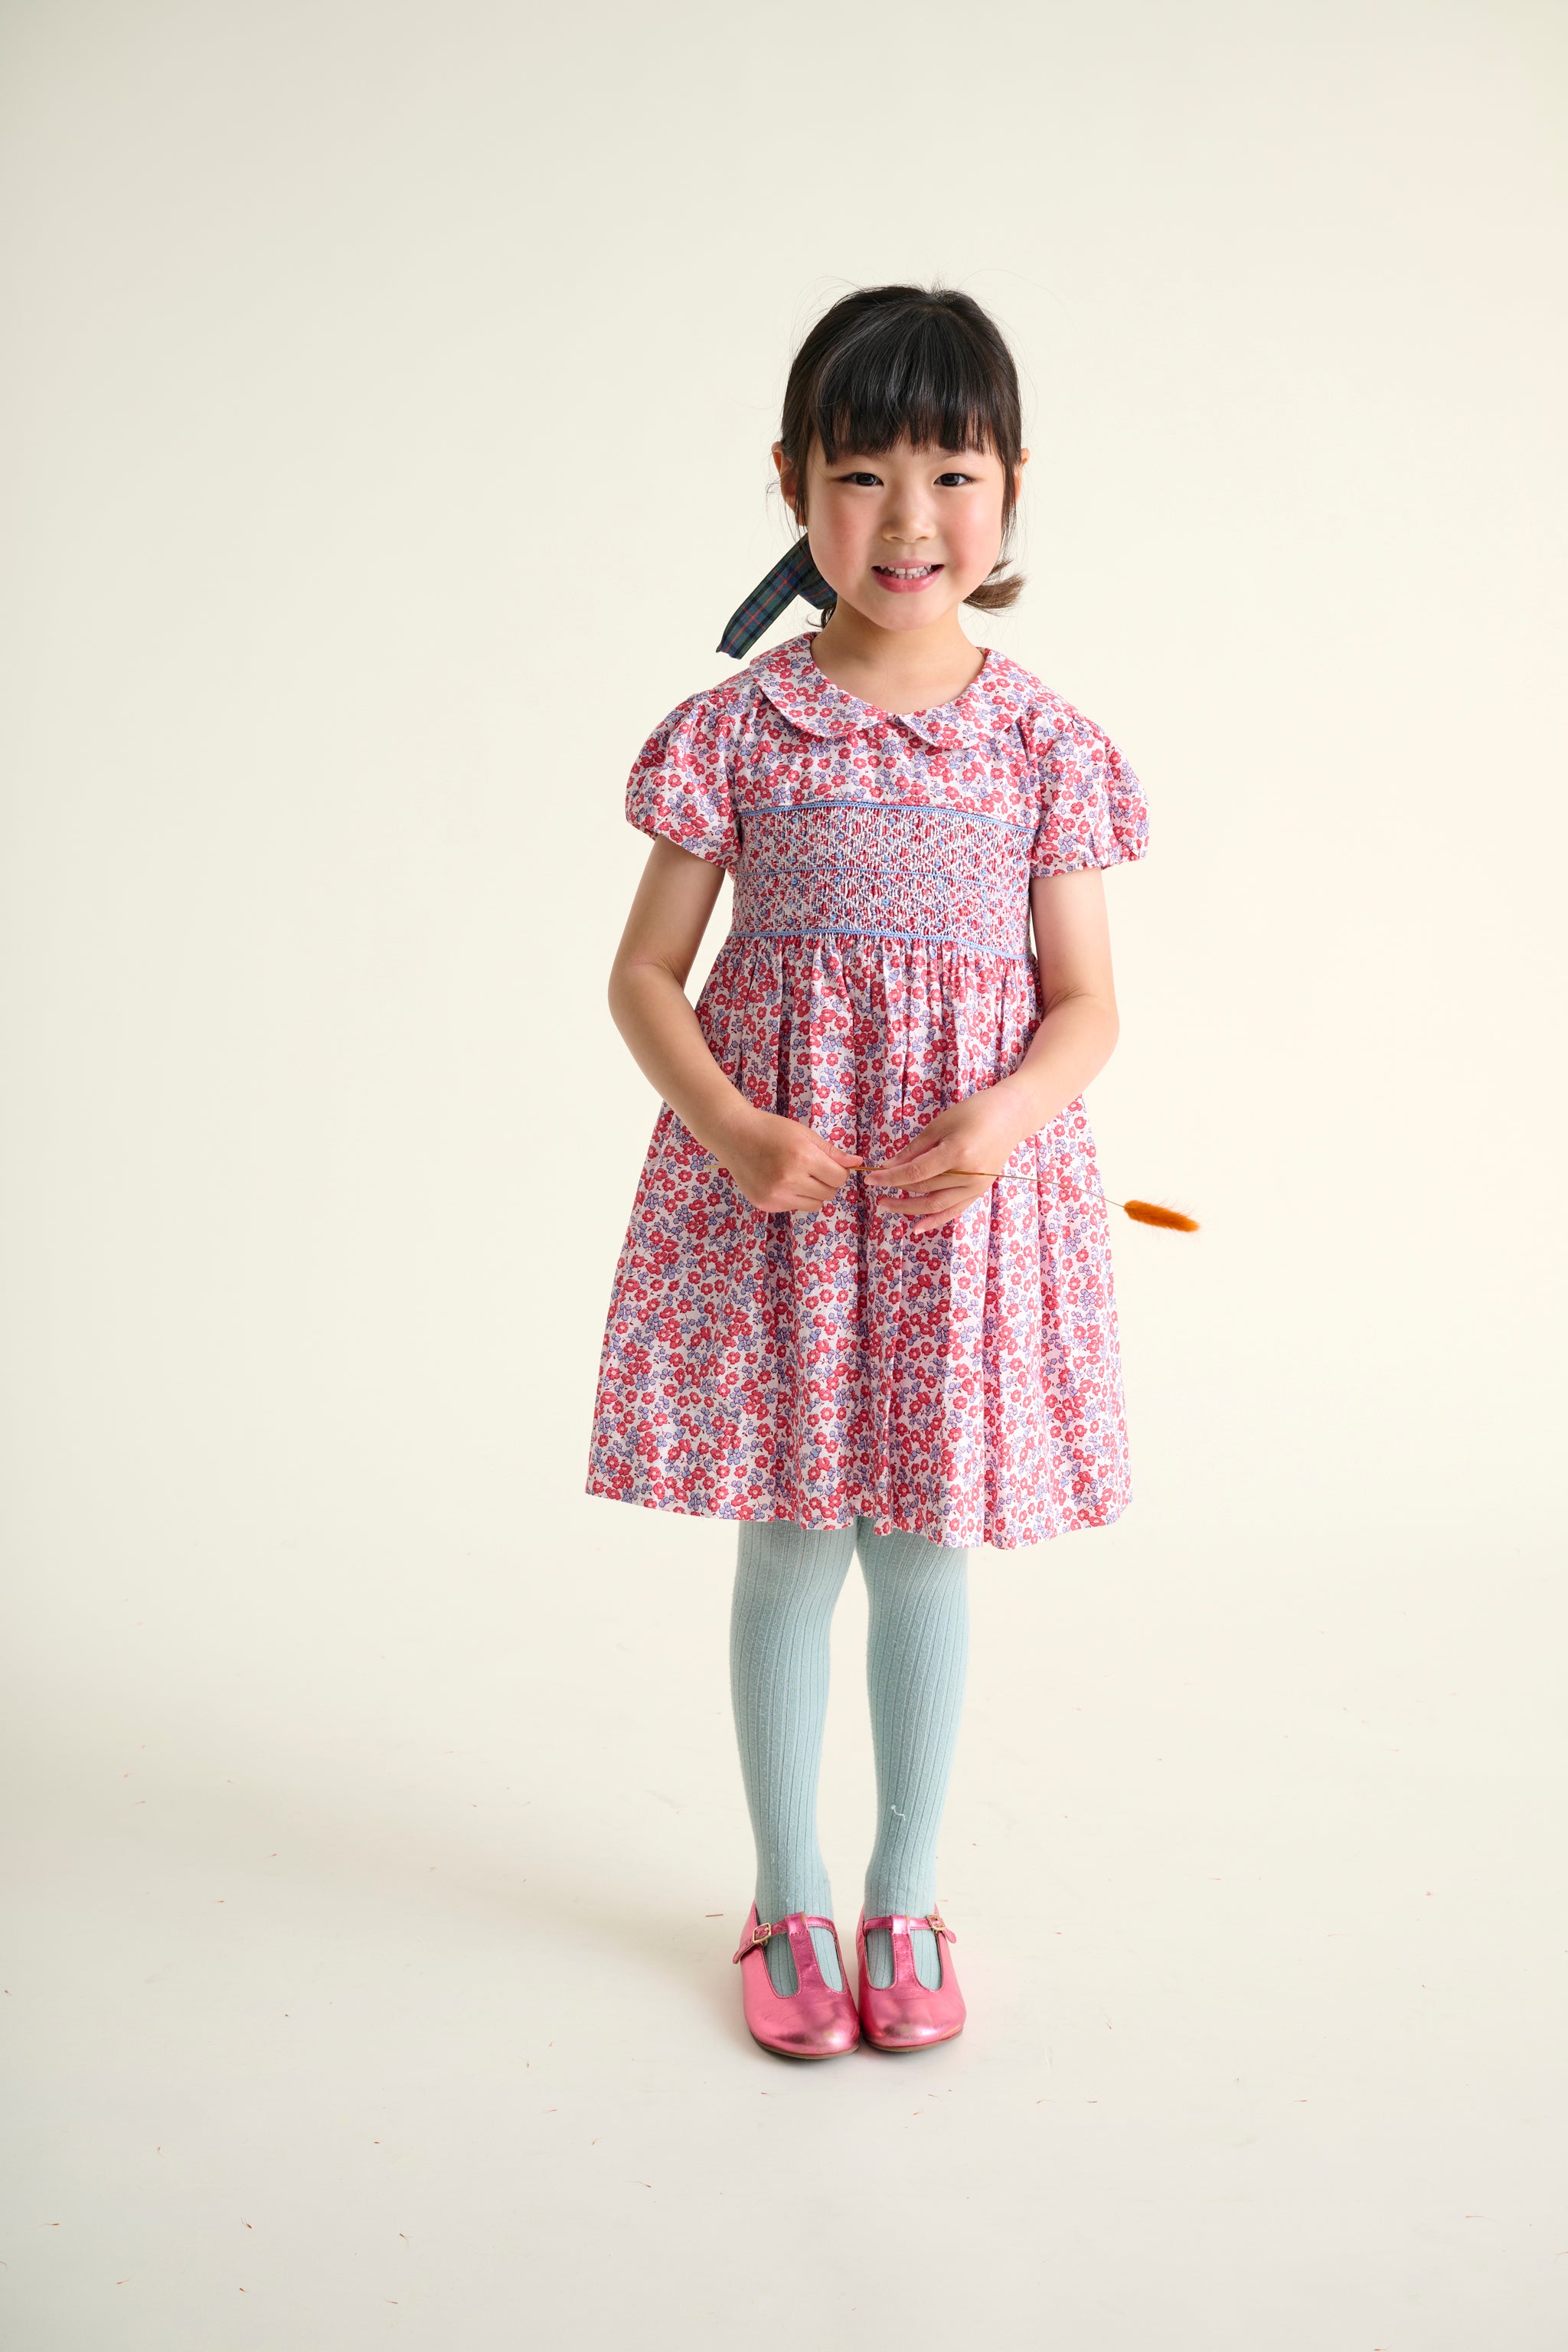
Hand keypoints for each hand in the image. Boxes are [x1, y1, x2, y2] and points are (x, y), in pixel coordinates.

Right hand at [714, 1108, 863, 1213]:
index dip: (838, 1171)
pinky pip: (793, 1207)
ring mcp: (775, 1196)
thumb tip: (857, 1163)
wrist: (733, 1134)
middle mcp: (789, 1180)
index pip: (839, 1178)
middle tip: (812, 1168)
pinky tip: (779, 1180)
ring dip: (812, 1192)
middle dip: (826, 1182)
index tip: (829, 1164)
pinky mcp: (765, 1204)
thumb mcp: (804, 1134)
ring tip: (796, 1175)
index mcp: (802, 1158)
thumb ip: (832, 1152)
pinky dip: (794, 1197)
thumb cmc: (771, 1129)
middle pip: (828, 1194)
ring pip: (814, 1205)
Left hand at [861, 1085, 1034, 1235]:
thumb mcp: (940, 1124)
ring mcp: (976, 1186)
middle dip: (896, 1189)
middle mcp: (969, 1175)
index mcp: (957, 1153)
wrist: (1010, 1117)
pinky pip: (954, 1210)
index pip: (916, 1172)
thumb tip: (890, 1166)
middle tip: (876, 1189)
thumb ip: (915, 1148)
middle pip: (924, 1188)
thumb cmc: (974, 1113)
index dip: (890, 1178)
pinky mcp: (980, 1191)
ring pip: (936, 1204)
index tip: (871, 1179)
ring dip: (909, 1208)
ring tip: (887, 1206)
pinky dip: (934, 1220)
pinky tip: (916, 1227)